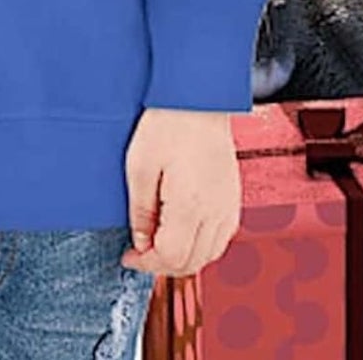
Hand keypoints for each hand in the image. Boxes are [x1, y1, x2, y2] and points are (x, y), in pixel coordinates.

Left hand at [123, 107, 240, 276]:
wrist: (199, 97)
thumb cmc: (168, 123)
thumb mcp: (140, 167)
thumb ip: (140, 211)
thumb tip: (140, 243)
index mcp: (191, 204)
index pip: (170, 257)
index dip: (145, 264)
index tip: (129, 256)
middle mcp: (215, 209)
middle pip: (192, 262)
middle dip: (162, 264)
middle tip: (141, 251)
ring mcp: (228, 203)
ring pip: (210, 254)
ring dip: (184, 258)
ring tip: (161, 242)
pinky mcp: (233, 196)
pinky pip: (222, 237)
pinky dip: (202, 245)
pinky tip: (184, 231)